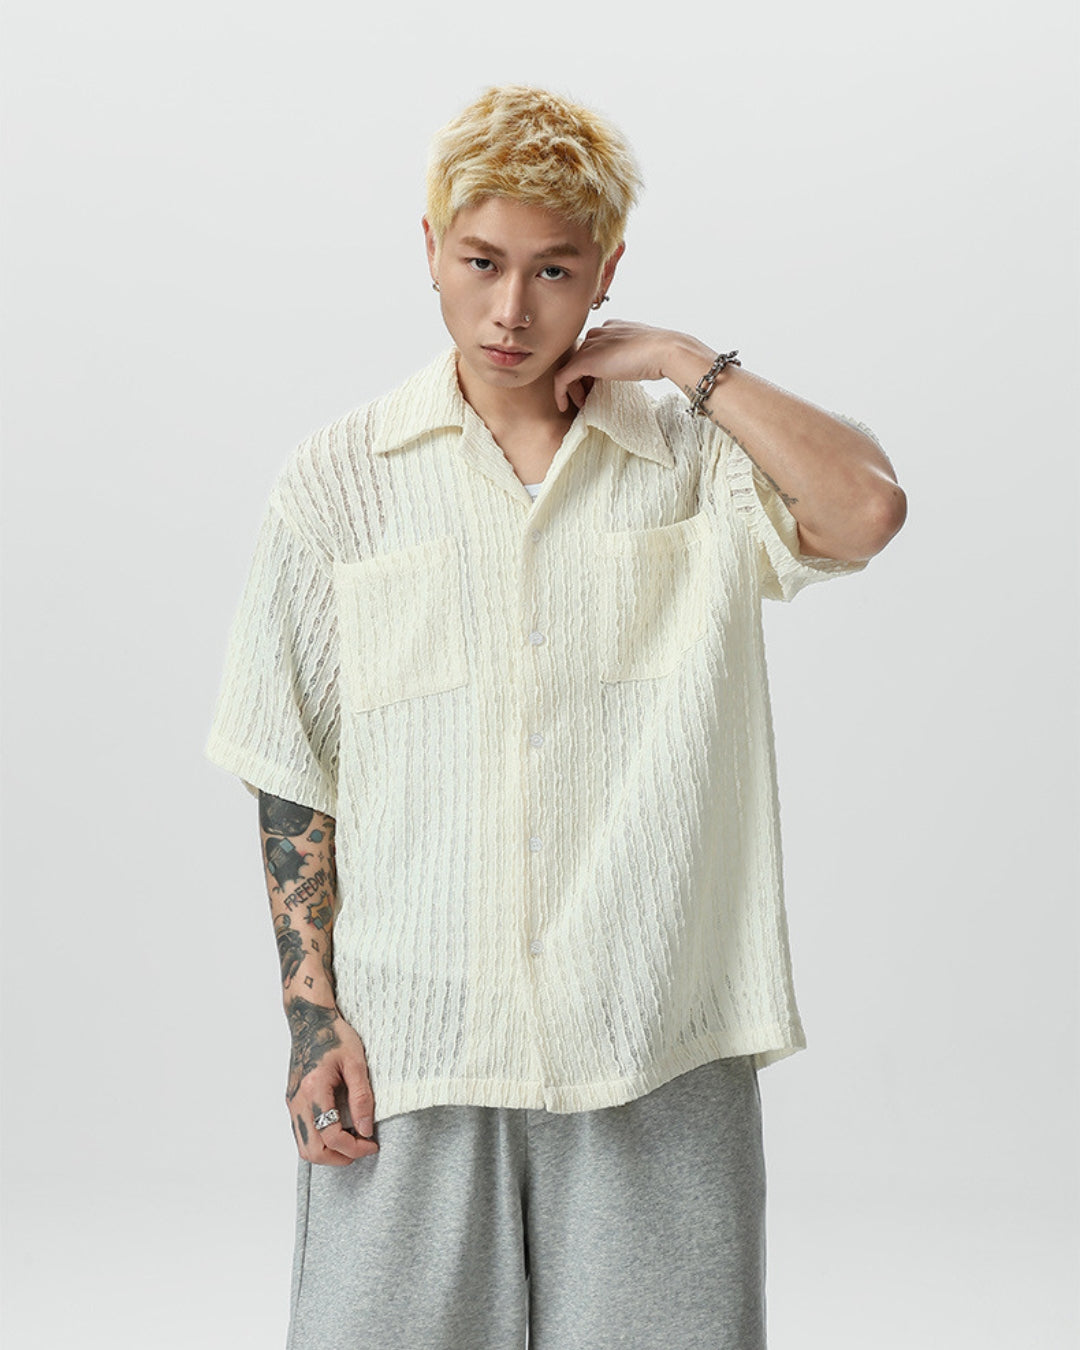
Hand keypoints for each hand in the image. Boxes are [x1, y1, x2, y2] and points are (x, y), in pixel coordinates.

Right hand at [285, 997, 378, 1164]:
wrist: (310, 1020)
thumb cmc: (334, 1036)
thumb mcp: (356, 1063)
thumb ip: (361, 1098)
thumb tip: (366, 1130)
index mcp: (313, 1090)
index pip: (330, 1136)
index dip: (353, 1147)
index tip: (372, 1144)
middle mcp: (297, 1101)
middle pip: (311, 1151)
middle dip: (338, 1158)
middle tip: (362, 1148)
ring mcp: (292, 1103)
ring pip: (303, 1147)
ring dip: (328, 1152)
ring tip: (351, 1141)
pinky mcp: (292, 1102)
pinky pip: (302, 1134)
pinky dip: (319, 1141)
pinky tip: (338, 1130)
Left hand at [553, 320, 683, 411]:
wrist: (664, 351)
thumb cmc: (660, 355)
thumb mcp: (640, 353)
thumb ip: (628, 357)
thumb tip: (627, 370)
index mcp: (612, 328)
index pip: (593, 349)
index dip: (592, 372)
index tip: (596, 388)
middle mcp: (598, 332)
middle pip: (580, 357)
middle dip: (581, 380)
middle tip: (588, 398)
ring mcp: (590, 345)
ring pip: (571, 368)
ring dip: (573, 388)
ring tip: (582, 403)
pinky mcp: (584, 360)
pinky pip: (563, 378)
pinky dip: (560, 392)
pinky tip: (563, 405)